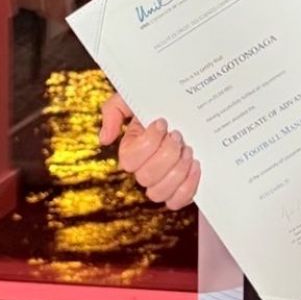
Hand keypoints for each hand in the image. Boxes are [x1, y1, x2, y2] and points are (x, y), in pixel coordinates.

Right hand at [98, 91, 200, 209]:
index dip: (148, 143)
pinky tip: (196, 165)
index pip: (129, 160)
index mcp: (130, 151)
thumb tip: (105, 139)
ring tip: (188, 150)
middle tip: (178, 136)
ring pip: (159, 193)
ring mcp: (161, 183)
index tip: (162, 122)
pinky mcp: (179, 190)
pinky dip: (188, 186)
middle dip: (166, 155)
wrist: (191, 106)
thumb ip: (113, 111)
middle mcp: (143, 170)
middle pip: (146, 177)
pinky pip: (177, 201)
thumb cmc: (160, 102)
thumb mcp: (132, 98)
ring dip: (177, 171)